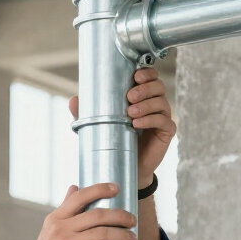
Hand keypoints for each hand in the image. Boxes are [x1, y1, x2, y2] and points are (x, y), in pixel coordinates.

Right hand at [14, 183, 136, 239]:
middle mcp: (60, 229)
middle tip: (132, 220)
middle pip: (97, 215)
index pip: (79, 197)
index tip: (115, 188)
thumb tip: (74, 187)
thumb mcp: (49, 231)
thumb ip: (64, 211)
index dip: (100, 189)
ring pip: (103, 233)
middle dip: (120, 216)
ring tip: (132, 238)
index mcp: (55, 219)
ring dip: (122, 235)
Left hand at [67, 66, 175, 189]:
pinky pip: (164, 121)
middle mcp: (155, 104)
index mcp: (142, 96)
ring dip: (146, 104)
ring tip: (130, 113)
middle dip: (144, 88)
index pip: (150, 77)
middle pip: (158, 86)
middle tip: (129, 97)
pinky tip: (136, 124)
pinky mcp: (166, 132)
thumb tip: (74, 100)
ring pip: (162, 102)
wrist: (124, 167)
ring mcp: (162, 117)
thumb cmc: (114, 142)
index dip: (146, 72)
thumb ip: (87, 113)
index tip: (135, 76)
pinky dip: (151, 120)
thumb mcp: (98, 125)